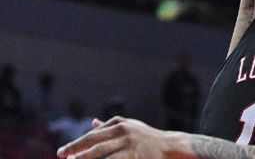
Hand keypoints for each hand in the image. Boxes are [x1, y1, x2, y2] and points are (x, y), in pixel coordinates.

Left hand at [57, 116, 186, 158]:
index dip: (76, 144)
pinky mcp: (132, 153)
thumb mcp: (130, 127)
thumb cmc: (147, 138)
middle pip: (92, 141)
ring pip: (99, 152)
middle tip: (60, 156)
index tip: (63, 152)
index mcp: (119, 123)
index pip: (92, 135)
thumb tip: (92, 122)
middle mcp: (122, 130)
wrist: (170, 146)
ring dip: (83, 158)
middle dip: (74, 150)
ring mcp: (127, 141)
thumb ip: (110, 126)